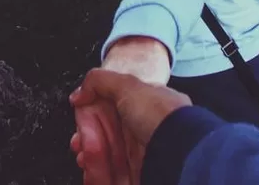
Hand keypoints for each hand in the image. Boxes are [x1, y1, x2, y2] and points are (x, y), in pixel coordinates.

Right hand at [70, 37, 170, 183]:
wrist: (180, 147)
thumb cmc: (160, 114)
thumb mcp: (128, 85)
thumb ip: (100, 82)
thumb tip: (78, 94)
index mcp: (143, 107)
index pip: (111, 114)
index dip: (92, 122)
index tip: (80, 129)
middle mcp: (143, 131)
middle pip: (107, 139)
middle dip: (88, 144)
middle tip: (79, 147)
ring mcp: (143, 154)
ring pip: (110, 160)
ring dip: (92, 162)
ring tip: (84, 161)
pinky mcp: (142, 173)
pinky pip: (117, 177)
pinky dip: (100, 176)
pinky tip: (91, 175)